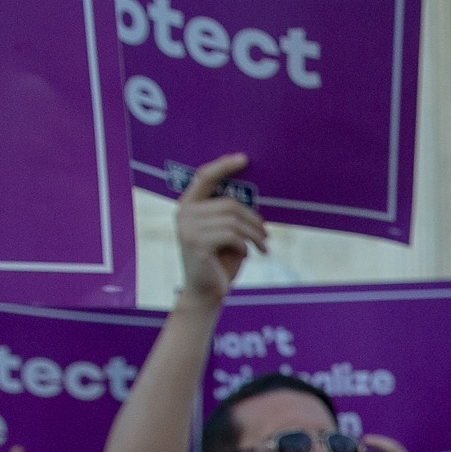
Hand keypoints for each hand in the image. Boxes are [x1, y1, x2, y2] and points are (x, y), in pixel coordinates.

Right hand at [173, 154, 267, 309]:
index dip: (224, 166)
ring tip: (263, 247)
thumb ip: (230, 214)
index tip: (244, 158)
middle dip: (254, 220)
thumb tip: (252, 198)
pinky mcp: (196, 243)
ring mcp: (187, 228)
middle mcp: (183, 213)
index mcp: (188, 206)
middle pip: (230, 204)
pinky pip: (232, 236)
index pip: (204, 177)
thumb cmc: (220, 261)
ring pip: (234, 221)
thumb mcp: (225, 233)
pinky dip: (246, 246)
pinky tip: (247, 255)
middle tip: (267, 236)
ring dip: (255, 235)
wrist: (206, 293)